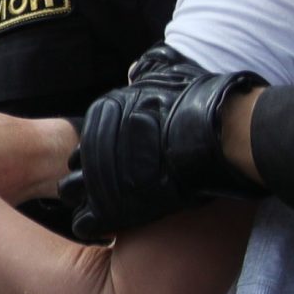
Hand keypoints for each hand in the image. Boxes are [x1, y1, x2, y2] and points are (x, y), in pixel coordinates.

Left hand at [66, 49, 267, 238]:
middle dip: (92, 177)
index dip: (106, 154)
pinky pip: (84, 223)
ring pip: (72, 194)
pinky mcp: (109, 208)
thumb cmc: (205, 104)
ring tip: (117, 204)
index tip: (127, 162)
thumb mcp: (172, 74)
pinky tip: (116, 223)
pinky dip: (98, 225)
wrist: (221, 135)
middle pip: (76, 166)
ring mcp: (98, 177)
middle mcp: (92, 143)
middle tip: (120, 185)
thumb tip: (138, 69)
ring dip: (91, 200)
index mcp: (103, 113)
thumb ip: (150, 69)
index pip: (89, 139)